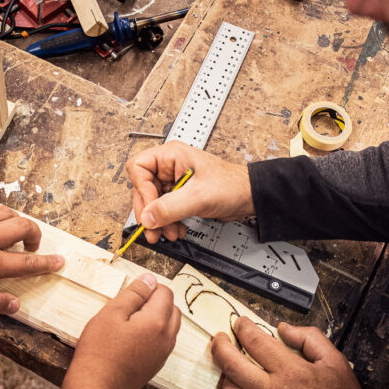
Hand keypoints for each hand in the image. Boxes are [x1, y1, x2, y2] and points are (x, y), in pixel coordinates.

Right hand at [69, 274, 181, 388]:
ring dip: (156, 319)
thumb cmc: (99, 349)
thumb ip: (134, 294)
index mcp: (157, 322)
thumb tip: (149, 279)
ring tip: (129, 323)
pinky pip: (163, 343)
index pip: (166, 292)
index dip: (149, 288)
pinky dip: (153, 335)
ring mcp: (163, 355)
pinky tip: (131, 340)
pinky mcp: (156, 366)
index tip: (130, 295)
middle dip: (156, 302)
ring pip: (170, 327)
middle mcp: (167, 338)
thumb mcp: (112, 313)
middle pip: (173, 309)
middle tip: (130, 307)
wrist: (96, 387)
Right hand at [125, 141, 253, 242]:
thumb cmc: (232, 185)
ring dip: (159, 221)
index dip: (141, 190)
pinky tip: (177, 230)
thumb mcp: (198, 196)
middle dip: (149, 212)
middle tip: (153, 230)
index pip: (139, 168)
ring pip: (152, 203)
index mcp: (171, 155)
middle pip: (143, 189)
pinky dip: (167, 222)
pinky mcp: (179, 195)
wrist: (249, 197)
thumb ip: (170, 207)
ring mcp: (173, 181)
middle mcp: (169, 166)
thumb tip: (147, 217)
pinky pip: (164, 210)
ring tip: (169, 233)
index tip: (150, 209)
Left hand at [211, 317, 365, 388]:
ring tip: (228, 369)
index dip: (243, 328)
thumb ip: (310, 338)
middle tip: (219, 340)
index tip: (239, 324)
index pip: (256, 342)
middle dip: (220, 347)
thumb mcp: (335, 362)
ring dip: (224, 377)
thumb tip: (283, 329)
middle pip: (231, 365)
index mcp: (292, 373)